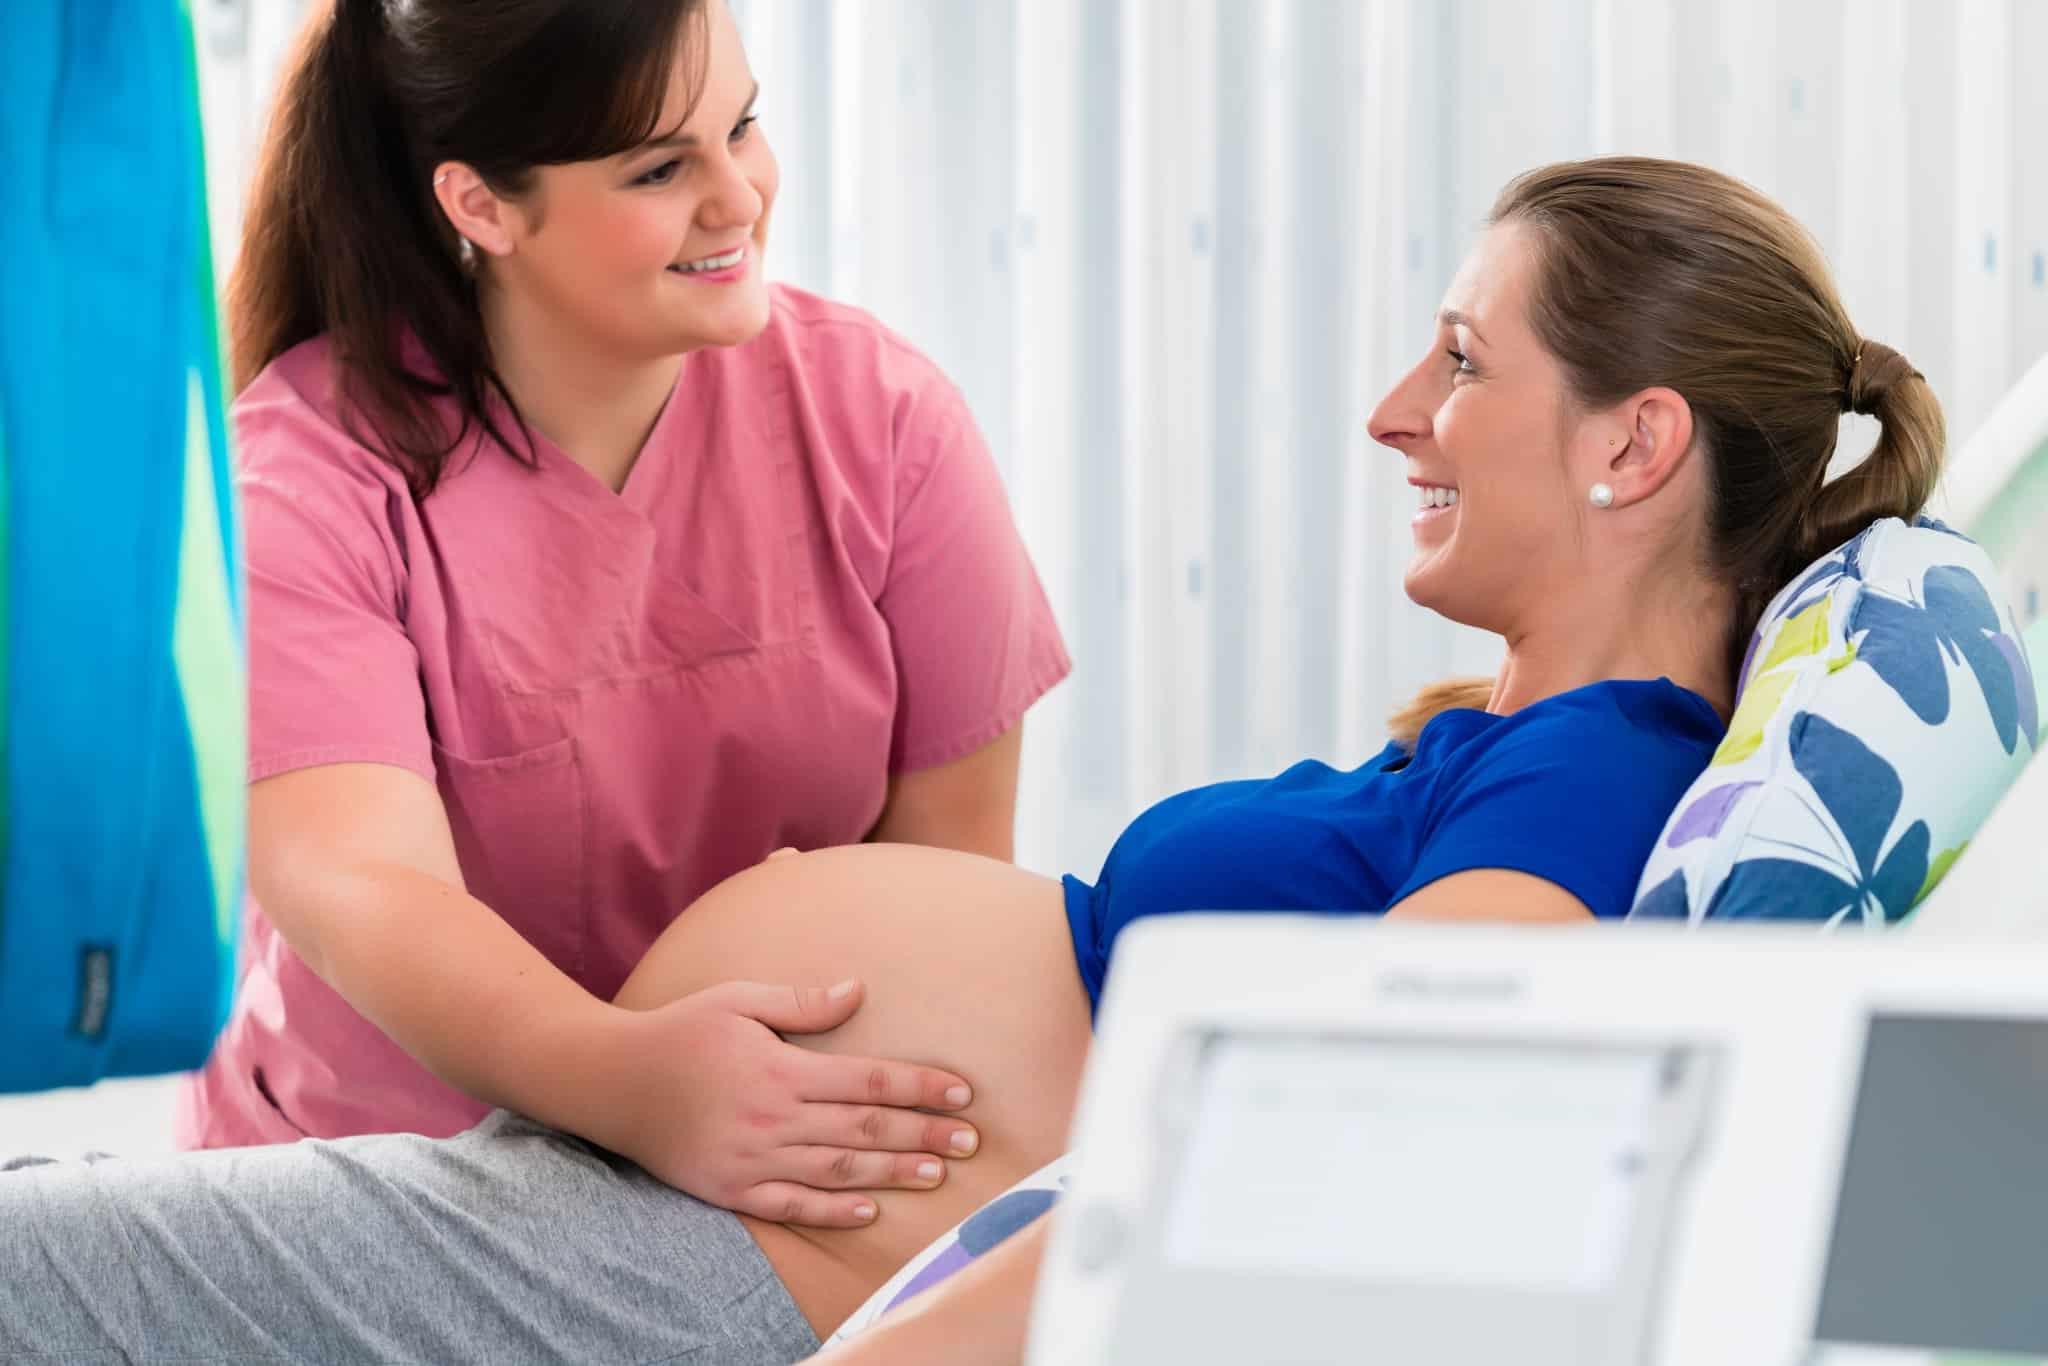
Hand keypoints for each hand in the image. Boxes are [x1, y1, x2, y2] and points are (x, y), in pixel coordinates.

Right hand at [597, 978, 979, 1227]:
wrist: (612, 1081)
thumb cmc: (681, 1031)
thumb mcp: (740, 999)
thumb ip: (802, 1001)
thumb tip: (858, 991)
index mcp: (782, 1068)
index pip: (870, 1081)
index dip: (921, 1087)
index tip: (963, 1094)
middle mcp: (774, 1117)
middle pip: (865, 1128)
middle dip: (924, 1134)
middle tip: (972, 1141)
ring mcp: (753, 1158)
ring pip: (838, 1169)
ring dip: (892, 1172)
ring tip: (937, 1174)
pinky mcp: (731, 1188)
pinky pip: (790, 1205)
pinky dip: (831, 1211)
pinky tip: (868, 1212)